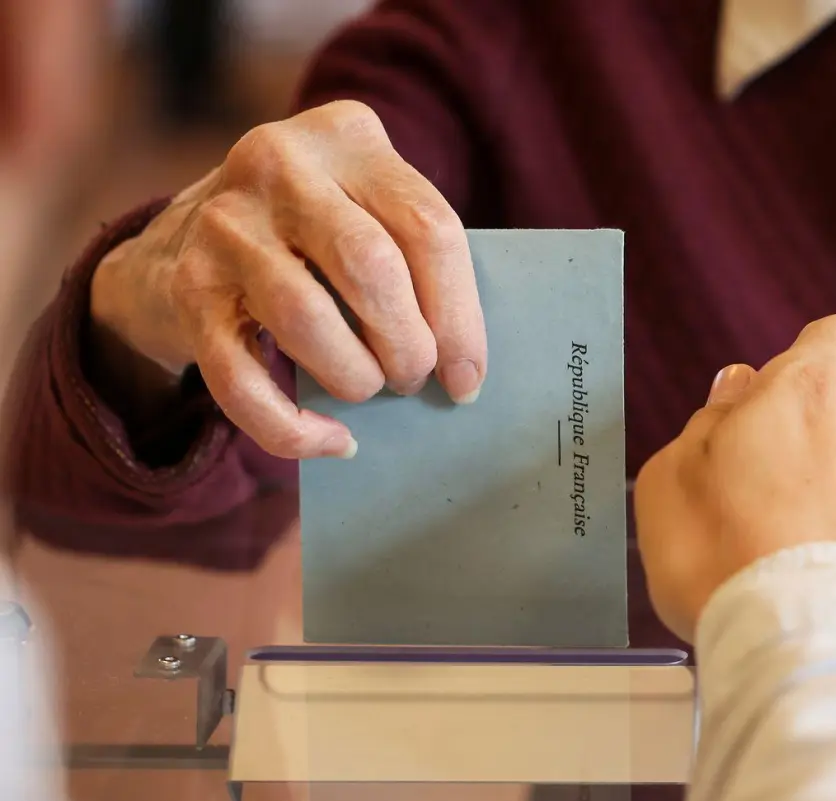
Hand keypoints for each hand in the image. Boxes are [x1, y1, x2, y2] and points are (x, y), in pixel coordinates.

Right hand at [88, 100, 487, 458]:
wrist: (180, 236)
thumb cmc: (314, 234)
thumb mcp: (367, 207)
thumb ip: (416, 256)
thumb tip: (464, 368)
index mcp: (347, 137)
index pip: (429, 228)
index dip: (461, 317)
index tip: (467, 374)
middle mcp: (278, 164)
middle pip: (371, 266)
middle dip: (409, 344)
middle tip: (414, 378)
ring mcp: (224, 223)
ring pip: (306, 317)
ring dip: (354, 376)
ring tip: (371, 388)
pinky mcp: (185, 288)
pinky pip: (242, 379)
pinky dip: (292, 427)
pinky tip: (332, 439)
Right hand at [633, 315, 835, 642]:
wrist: (804, 653)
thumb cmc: (722, 560)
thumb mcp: (670, 481)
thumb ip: (710, 422)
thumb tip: (739, 391)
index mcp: (809, 396)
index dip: (819, 361)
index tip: (793, 400)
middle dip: (826, 454)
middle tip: (777, 513)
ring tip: (821, 562)